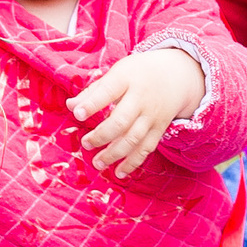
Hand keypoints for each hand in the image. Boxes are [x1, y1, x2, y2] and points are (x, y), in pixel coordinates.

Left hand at [68, 48, 204, 179]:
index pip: (108, 91)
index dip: (92, 104)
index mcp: (126, 79)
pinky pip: (146, 148)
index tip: (77, 114)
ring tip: (97, 163)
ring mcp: (152, 115)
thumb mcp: (117, 73)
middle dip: (101, 135)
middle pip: (121, 120)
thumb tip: (70, 106)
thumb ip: (93, 91)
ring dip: (114, 154)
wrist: (176, 75)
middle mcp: (141, 98)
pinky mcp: (159, 128)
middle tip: (85, 144)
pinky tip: (119, 173)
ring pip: (133, 138)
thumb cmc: (137, 74)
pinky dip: (133, 162)